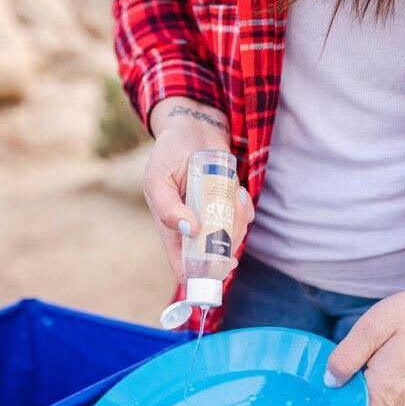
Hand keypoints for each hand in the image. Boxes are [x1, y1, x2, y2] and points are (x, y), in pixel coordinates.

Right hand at [145, 96, 253, 280]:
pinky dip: (245, 208)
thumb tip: (191, 230)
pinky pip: (244, 218)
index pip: (183, 264)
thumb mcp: (158, 179)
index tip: (213, 275)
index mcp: (172, 228)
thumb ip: (168, 207)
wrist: (193, 128)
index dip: (197, 277)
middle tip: (229, 224)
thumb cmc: (169, 154)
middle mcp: (194, 228)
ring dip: (238, 223)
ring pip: (232, 238)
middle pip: (214, 256)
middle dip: (226, 245)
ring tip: (233, 197)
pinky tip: (237, 192)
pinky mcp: (229, 205)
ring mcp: (213, 218)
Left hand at [325, 290, 404, 405]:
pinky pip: (384, 394)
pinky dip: (372, 382)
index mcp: (385, 390)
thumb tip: (330, 381)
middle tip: (332, 372)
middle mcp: (398, 403)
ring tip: (357, 360)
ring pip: (370, 402)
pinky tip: (373, 360)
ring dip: (358, 386)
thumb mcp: (374, 326)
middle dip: (342, 397)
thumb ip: (348, 355)